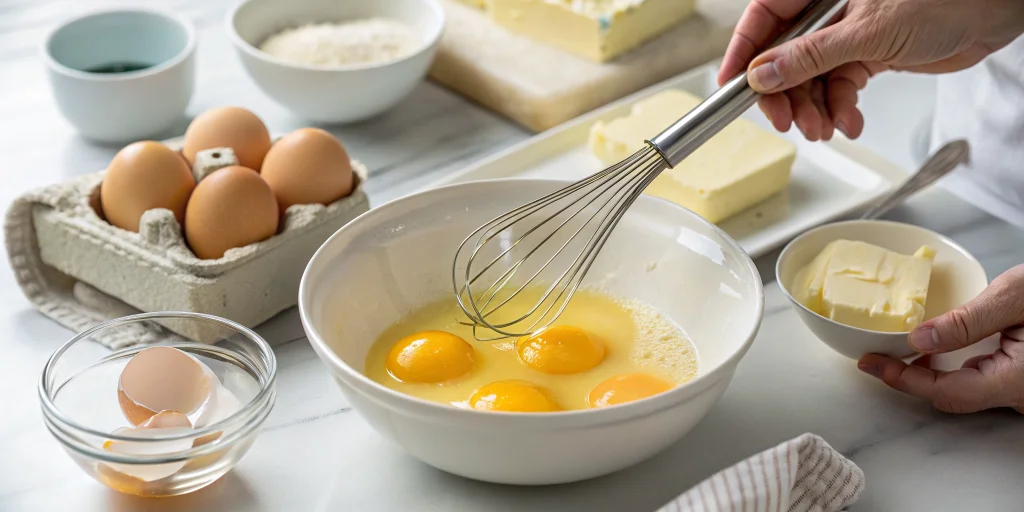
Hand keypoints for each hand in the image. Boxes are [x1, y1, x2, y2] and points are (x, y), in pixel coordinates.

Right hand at [717, 0, 1023, 140]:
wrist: (997, 12)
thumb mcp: (867, 32)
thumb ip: (810, 57)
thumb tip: (763, 76)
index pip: (764, 19)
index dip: (743, 54)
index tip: (731, 86)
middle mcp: (828, 10)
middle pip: (783, 57)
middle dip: (784, 95)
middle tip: (787, 121)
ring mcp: (847, 33)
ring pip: (810, 79)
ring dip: (814, 109)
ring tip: (824, 127)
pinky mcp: (868, 54)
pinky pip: (839, 87)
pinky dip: (841, 108)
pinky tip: (849, 120)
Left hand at [858, 265, 1023, 413]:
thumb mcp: (1017, 295)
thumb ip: (967, 321)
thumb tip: (918, 338)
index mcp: (1019, 380)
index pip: (946, 392)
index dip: (904, 379)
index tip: (871, 363)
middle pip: (953, 398)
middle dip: (913, 378)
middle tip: (880, 355)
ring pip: (969, 393)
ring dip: (934, 374)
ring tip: (903, 349)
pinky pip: (985, 385)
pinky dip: (958, 370)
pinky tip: (941, 350)